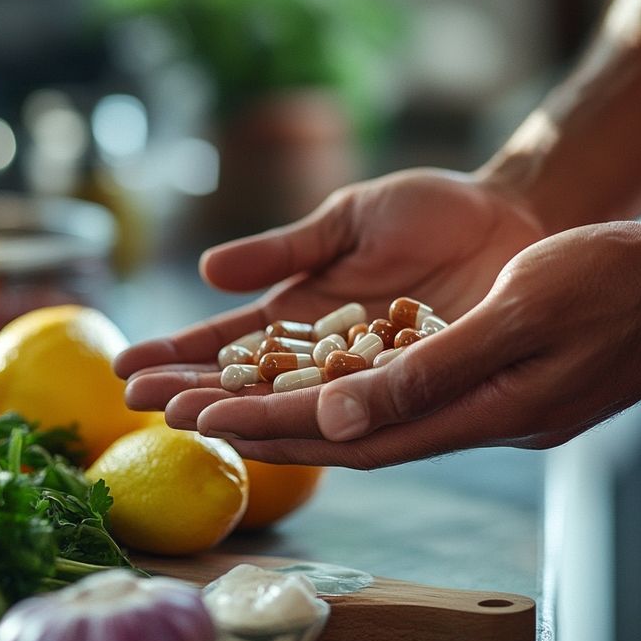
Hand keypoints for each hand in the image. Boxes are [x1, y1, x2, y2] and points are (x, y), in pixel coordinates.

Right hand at [114, 168, 545, 440]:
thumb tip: (207, 269)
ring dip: (237, 410)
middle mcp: (326, 353)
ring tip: (183, 417)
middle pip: (247, 380)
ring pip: (291, 402)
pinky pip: (356, 407)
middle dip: (191, 389)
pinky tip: (266, 431)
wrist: (515, 217)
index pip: (227, 342)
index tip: (125, 367)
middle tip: (135, 404)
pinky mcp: (412, 385)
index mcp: (302, 309)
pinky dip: (312, 419)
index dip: (177, 354)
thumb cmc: (432, 210)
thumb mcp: (348, 220)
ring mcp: (367, 374)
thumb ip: (283, 251)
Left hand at [183, 216, 640, 468]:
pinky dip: (342, 385)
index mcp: (477, 413)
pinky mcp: (483, 373)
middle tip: (176, 411)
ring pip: (363, 411)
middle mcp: (468, 419)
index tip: (201, 420)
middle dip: (257, 423)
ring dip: (288, 405)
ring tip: (214, 396)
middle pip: (342, 432)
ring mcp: (478, 401)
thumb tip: (342, 419)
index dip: (273, 430)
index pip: (352, 435)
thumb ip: (433, 370)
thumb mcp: (523, 311)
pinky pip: (396, 386)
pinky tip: (304, 376)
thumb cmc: (613, 284)